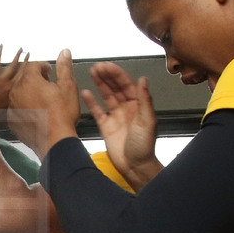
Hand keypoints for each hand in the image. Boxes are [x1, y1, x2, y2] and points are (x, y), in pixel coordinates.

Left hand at [0, 45, 24, 125]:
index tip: (35, 72)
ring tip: (21, 50)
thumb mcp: (5, 116)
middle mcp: (10, 86)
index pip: (25, 82)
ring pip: (13, 64)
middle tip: (30, 55)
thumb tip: (19, 113)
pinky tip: (1, 46)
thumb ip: (13, 110)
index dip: (30, 76)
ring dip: (17, 56)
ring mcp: (1, 80)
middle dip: (28, 62)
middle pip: (23, 71)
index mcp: (14, 95)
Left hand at [8, 50, 79, 159]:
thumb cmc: (61, 115)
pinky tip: (35, 111)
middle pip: (23, 78)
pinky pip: (16, 108)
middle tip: (46, 83)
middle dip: (35, 78)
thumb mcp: (67, 86)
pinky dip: (24, 107)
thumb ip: (64, 66)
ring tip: (41, 98)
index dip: (43, 66)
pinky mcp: (12, 120)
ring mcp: (12, 107)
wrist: (54, 141)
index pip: (33, 65)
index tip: (49, 71)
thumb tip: (64, 53)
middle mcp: (16, 92)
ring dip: (28, 92)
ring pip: (18, 93)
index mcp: (29, 80)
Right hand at [84, 62, 159, 188]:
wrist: (135, 166)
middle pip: (116, 87)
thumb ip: (144, 99)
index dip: (117, 74)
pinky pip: (98, 112)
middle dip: (107, 76)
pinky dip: (92, 102)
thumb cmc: (144, 146)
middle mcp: (127, 108)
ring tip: (92, 73)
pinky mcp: (106, 127)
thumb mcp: (147, 121)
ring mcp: (115, 117)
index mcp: (138, 105)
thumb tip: (142, 79)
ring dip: (100, 84)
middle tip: (97, 67)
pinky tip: (86, 92)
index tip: (108, 66)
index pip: (127, 85)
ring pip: (107, 96)